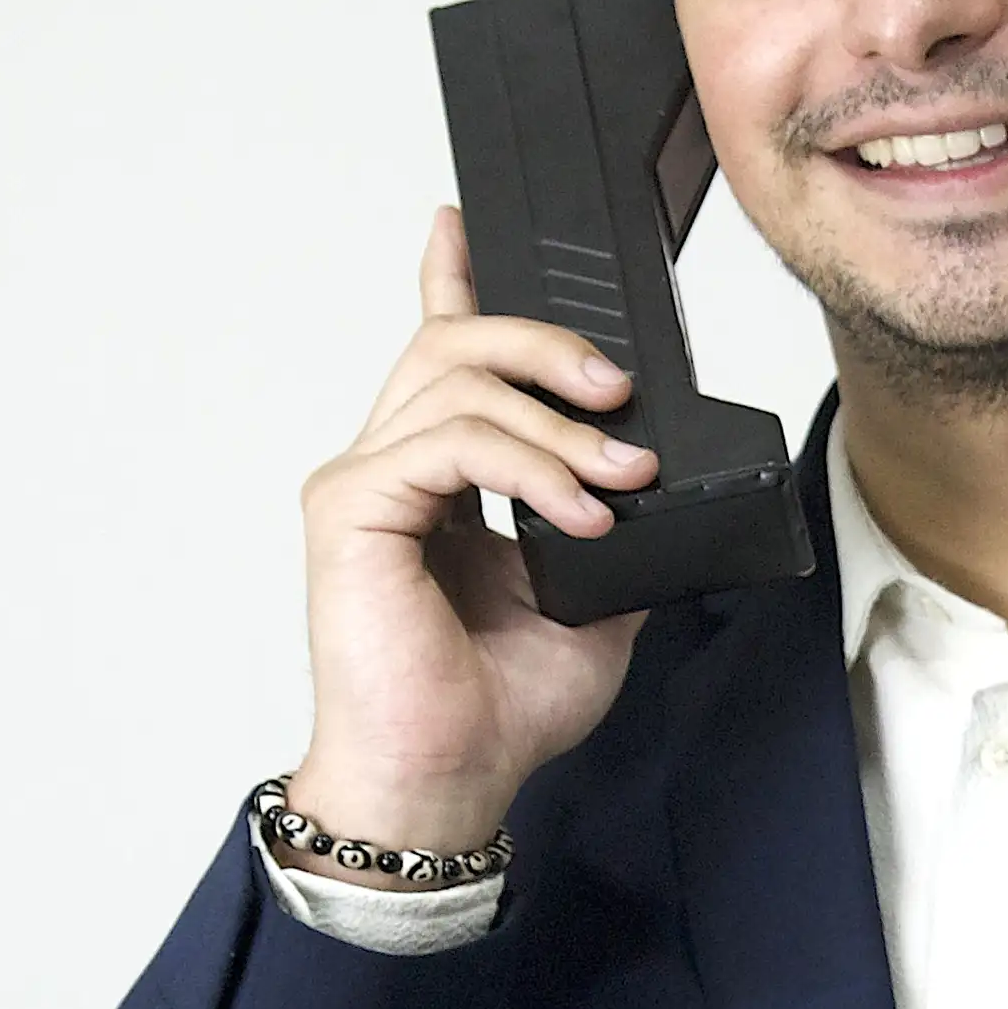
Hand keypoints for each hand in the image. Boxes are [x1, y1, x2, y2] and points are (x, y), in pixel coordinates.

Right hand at [281, 207, 663, 856]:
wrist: (448, 783)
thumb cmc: (496, 709)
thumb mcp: (593, 603)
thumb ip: (607, 528)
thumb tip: (655, 485)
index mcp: (438, 480)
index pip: (440, 356)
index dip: (452, 281)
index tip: (466, 225)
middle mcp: (392, 468)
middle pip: (453, 343)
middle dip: (546, 342)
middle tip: (619, 390)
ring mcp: (365, 484)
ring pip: (456, 380)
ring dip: (556, 420)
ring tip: (620, 477)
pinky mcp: (352, 510)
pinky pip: (450, 443)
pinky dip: (528, 467)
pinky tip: (579, 515)